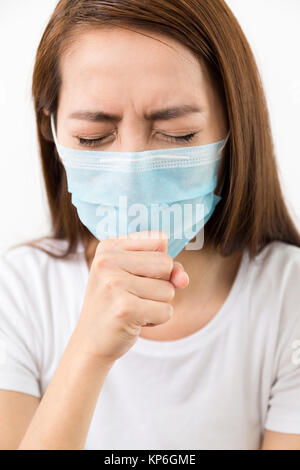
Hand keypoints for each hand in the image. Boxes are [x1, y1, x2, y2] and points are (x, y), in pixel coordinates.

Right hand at [75, 230, 188, 363]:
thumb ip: (167, 268)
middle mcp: (108, 261)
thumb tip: (183, 279)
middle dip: (160, 284)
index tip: (138, 274)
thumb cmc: (117, 303)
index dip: (159, 261)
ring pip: (168, 289)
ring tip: (133, 308)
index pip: (160, 239)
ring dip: (157, 304)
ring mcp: (114, 284)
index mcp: (109, 246)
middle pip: (166, 262)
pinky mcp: (124, 309)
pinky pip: (166, 311)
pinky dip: (157, 320)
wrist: (91, 341)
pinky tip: (134, 321)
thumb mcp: (138, 276)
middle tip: (135, 295)